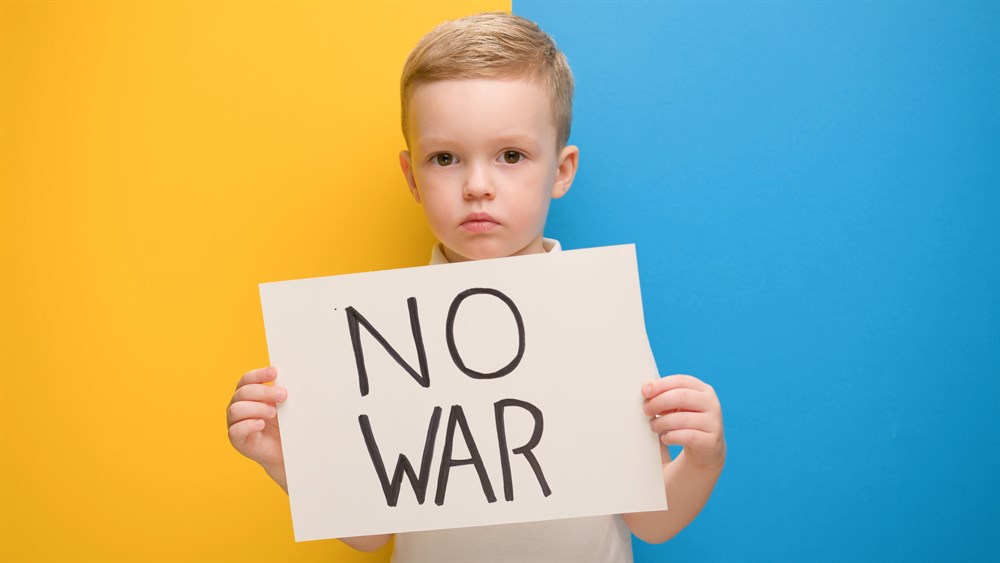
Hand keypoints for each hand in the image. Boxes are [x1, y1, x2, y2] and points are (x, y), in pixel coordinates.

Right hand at [227, 367, 287, 483]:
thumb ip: (280, 392)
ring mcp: (234, 422)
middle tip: (283, 395)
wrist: (283, 450)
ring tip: (273, 413)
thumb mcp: (283, 405)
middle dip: (264, 392)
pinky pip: (235, 430)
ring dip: (257, 408)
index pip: (247, 379)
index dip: (259, 375)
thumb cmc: (282, 424)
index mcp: (247, 394)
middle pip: (243, 392)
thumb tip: (290, 377)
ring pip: (236, 409)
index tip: (274, 372)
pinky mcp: (236, 439)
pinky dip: (249, 425)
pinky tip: (261, 424)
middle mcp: (237, 405)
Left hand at [642, 374, 724, 468]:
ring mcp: (713, 422)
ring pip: (682, 418)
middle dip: (659, 402)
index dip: (661, 384)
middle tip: (647, 410)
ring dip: (662, 422)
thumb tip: (647, 391)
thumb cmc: (686, 422)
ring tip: (654, 426)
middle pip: (682, 396)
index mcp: (703, 390)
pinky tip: (665, 438)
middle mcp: (711, 403)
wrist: (705, 449)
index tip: (645, 392)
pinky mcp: (711, 441)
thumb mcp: (679, 406)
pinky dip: (671, 437)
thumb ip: (667, 396)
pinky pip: (687, 437)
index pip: (681, 380)